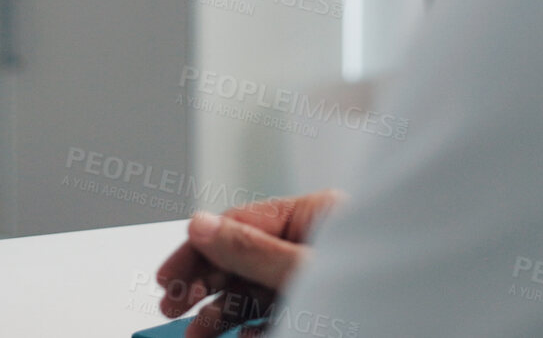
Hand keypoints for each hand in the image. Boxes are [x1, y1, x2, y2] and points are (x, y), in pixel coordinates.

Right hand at [155, 190, 345, 337]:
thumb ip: (251, 249)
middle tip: (172, 305)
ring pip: (255, 291)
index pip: (238, 224)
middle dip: (204, 286)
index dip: (196, 251)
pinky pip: (277, 314)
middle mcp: (311, 244)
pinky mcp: (320, 307)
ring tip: (196, 336)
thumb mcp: (302, 269)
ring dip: (222, 314)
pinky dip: (255, 328)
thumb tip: (201, 226)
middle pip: (241, 259)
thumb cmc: (374, 296)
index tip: (167, 278)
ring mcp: (315, 278)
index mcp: (313, 216)